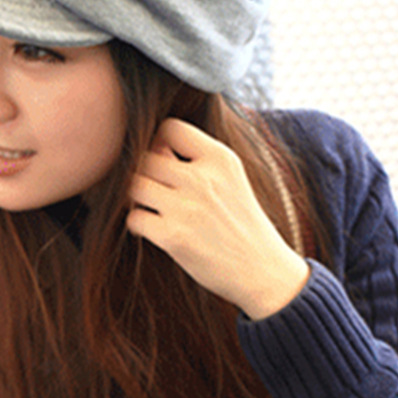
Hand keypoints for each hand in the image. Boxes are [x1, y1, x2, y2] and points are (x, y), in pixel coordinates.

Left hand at [125, 118, 309, 319]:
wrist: (263, 270)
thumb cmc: (241, 221)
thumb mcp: (231, 179)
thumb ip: (196, 158)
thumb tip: (152, 144)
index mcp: (220, 158)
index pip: (170, 128)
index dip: (160, 143)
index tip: (165, 161)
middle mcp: (203, 179)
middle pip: (145, 158)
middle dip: (146, 173)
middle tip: (157, 190)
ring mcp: (187, 208)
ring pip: (135, 186)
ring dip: (138, 197)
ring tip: (152, 207)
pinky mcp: (173, 237)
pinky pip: (134, 218)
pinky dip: (138, 223)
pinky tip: (153, 228)